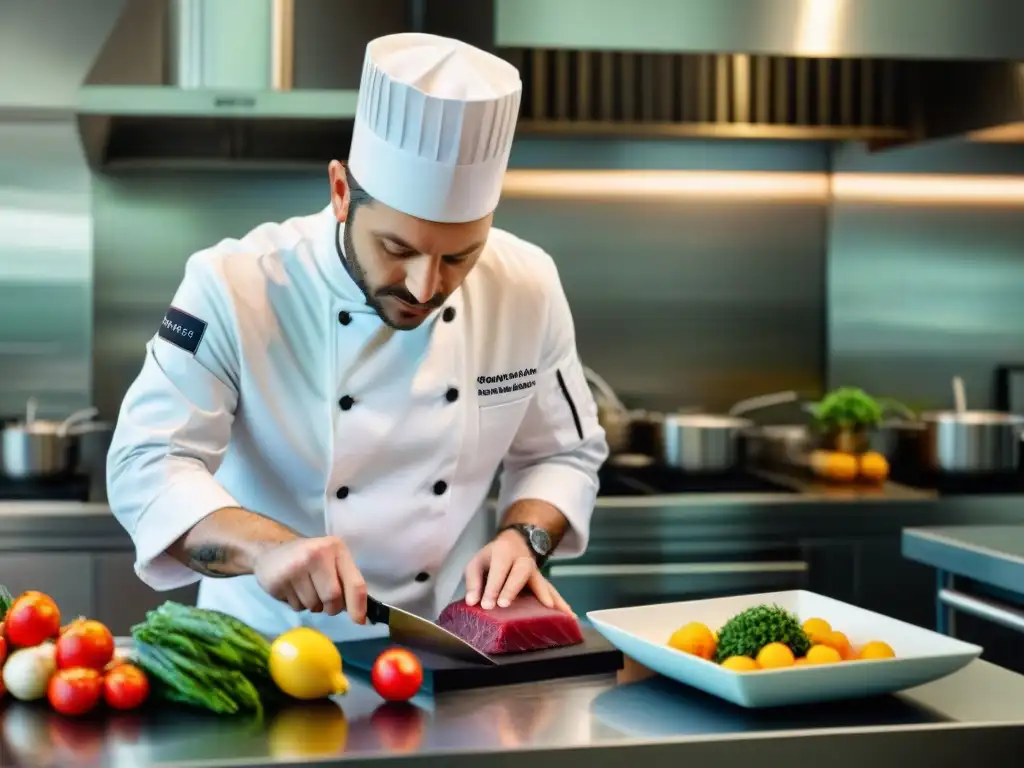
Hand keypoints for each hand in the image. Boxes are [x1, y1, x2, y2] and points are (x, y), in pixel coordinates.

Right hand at [253, 536, 367, 622]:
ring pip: (313, 605)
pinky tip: (292, 589)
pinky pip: (297, 607)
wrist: (269, 553)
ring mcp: (295, 568)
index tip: (359, 620)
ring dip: (312, 605)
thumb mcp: (331, 560)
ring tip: (304, 588)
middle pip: (333, 598)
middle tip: (322, 596)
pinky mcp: (278, 582)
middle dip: (330, 606)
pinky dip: (298, 604)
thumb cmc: (308, 559)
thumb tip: (359, 615)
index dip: (358, 605)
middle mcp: (316, 554)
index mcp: (335, 548)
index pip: (355, 583)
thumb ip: (346, 581)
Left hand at [464, 530, 571, 614]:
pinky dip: (561, 603)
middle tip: (505, 605)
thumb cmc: (492, 558)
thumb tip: (472, 602)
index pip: (499, 569)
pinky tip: (569, 616)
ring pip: (542, 582)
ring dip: (549, 599)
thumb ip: (473, 582)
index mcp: (503, 552)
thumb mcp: (477, 563)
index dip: (492, 586)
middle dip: (512, 588)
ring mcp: (535, 571)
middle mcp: (522, 560)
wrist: (513, 543)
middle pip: (521, 571)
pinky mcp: (542, 581)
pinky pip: (552, 591)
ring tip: (558, 615)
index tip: (487, 605)